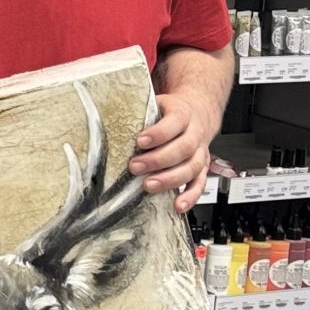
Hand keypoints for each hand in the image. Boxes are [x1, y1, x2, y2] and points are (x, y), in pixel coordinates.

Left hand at [131, 91, 217, 209]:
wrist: (198, 111)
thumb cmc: (170, 111)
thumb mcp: (156, 103)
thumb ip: (139, 112)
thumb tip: (106, 119)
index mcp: (183, 114)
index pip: (174, 123)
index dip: (158, 133)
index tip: (140, 141)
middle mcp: (195, 133)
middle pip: (183, 148)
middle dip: (158, 160)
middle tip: (135, 167)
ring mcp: (200, 152)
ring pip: (192, 167)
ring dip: (171, 179)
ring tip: (149, 186)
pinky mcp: (202, 167)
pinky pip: (200, 183)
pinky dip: (190, 196)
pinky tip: (177, 206)